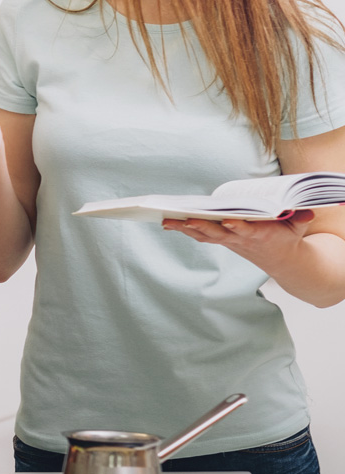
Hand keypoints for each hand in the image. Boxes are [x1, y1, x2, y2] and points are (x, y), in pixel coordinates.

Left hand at [162, 210, 314, 269]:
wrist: (283, 261)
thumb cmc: (288, 237)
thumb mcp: (297, 228)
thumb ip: (300, 219)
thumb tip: (308, 212)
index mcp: (260, 234)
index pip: (246, 230)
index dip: (237, 227)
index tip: (227, 221)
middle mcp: (240, 239)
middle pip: (218, 234)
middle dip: (202, 227)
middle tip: (185, 220)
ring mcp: (229, 241)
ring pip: (204, 235)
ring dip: (185, 229)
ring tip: (166, 220)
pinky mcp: (222, 241)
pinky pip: (200, 236)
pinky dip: (185, 230)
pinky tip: (168, 223)